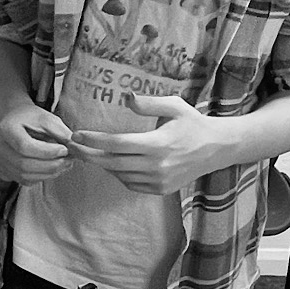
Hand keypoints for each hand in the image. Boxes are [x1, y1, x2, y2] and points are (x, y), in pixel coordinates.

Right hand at [0, 103, 74, 183]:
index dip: (47, 152)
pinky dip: (41, 177)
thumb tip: (74, 146)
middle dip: (50, 165)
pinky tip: (52, 169)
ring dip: (48, 173)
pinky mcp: (4, 171)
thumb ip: (59, 131)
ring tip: (63, 165)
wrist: (15, 120)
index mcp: (5, 129)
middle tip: (68, 160)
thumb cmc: (29, 117)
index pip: (25, 146)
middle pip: (24, 164)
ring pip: (24, 175)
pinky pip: (24, 180)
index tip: (64, 150)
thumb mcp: (46, 117)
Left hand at [71, 95, 237, 194]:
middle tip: (72, 146)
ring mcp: (158, 181)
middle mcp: (156, 166)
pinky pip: (131, 183)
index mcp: (157, 144)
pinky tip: (115, 163)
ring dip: (103, 163)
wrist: (217, 149)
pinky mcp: (160, 190)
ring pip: (119, 174)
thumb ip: (148, 103)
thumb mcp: (174, 106)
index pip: (117, 144)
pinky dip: (120, 174)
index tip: (76, 135)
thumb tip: (126, 98)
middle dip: (88, 154)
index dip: (94, 140)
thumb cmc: (192, 123)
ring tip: (91, 152)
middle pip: (112, 163)